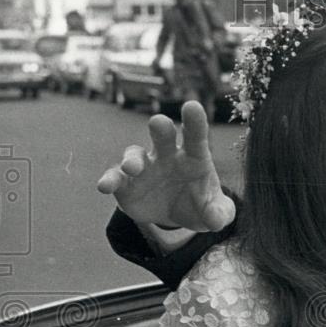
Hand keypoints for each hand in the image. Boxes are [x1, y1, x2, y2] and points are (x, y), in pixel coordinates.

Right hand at [96, 101, 235, 231]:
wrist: (177, 217)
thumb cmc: (201, 205)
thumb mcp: (216, 213)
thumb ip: (220, 214)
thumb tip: (217, 219)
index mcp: (193, 156)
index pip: (195, 136)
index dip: (194, 121)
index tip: (192, 106)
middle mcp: (167, 155)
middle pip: (163, 136)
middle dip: (160, 128)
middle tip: (158, 122)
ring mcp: (144, 168)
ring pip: (134, 155)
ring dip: (132, 159)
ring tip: (131, 168)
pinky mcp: (126, 184)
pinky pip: (115, 178)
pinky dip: (110, 180)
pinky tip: (105, 186)